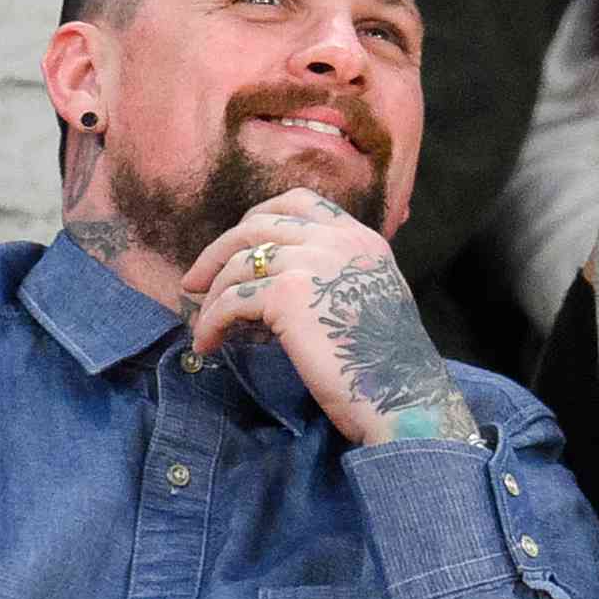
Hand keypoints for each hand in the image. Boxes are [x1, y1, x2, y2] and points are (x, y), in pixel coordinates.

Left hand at [180, 189, 480, 445]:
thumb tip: (282, 281)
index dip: (259, 217)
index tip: (236, 244)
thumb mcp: (372, 299)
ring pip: (240, 262)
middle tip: (195, 282)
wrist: (402, 397)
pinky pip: (233, 300)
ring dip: (213, 294)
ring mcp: (313, 262)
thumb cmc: (388, 366)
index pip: (299, 202)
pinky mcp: (289, 294)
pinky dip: (212, 322)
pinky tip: (208, 343)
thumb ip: (339, 275)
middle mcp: (338, 241)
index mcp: (361, 239)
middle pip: (258, 224)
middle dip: (218, 252)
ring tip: (206, 324)